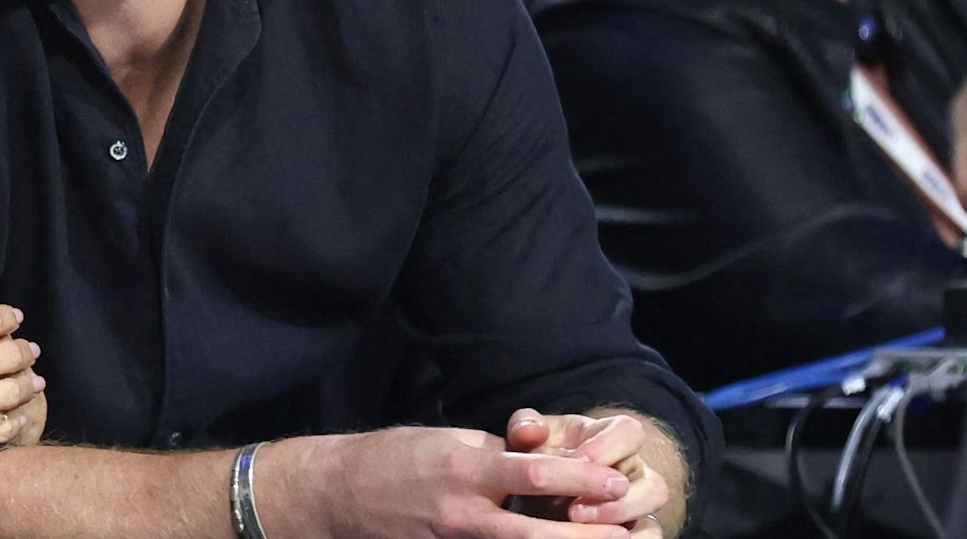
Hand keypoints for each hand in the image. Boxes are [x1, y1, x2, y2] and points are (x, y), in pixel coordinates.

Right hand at [254, 428, 636, 537]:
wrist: (336, 496)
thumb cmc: (391, 457)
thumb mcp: (443, 438)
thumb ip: (491, 453)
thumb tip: (536, 462)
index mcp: (460, 469)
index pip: (528, 473)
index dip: (577, 478)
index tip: (615, 479)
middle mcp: (460, 513)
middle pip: (535, 535)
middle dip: (587, 538)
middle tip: (630, 535)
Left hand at [505, 409, 669, 534]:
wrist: (535, 490)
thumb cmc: (539, 456)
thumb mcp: (530, 439)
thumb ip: (525, 427)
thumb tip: (530, 430)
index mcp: (610, 439)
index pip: (631, 432)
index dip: (609, 446)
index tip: (577, 459)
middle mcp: (632, 473)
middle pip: (655, 485)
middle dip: (619, 501)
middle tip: (574, 510)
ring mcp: (636, 506)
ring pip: (653, 521)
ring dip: (620, 525)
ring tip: (577, 525)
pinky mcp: (631, 531)